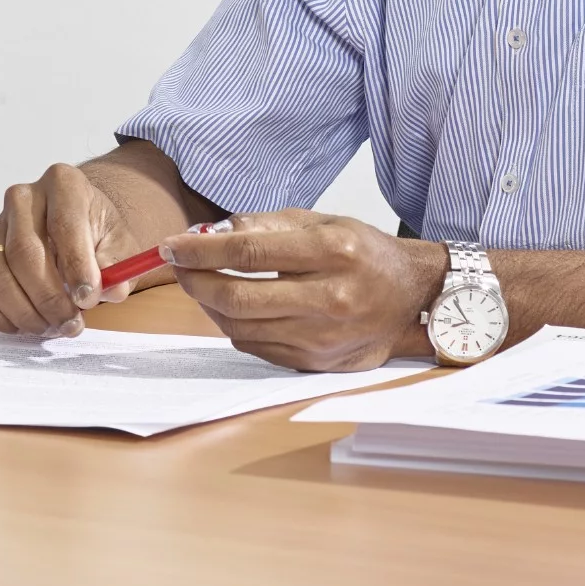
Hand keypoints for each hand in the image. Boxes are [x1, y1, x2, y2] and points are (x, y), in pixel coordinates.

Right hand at [0, 161, 161, 337]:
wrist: (75, 229)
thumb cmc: (97, 237)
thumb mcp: (120, 245)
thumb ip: (119, 266)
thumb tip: (110, 289)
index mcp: (63, 184)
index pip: (63, 224)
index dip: (76, 266)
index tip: (89, 299)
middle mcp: (23, 197)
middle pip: (24, 252)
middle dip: (48, 298)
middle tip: (70, 324)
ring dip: (24, 311)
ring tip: (51, 326)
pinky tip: (20, 324)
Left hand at [162, 212, 447, 371]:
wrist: (414, 299)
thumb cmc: (364, 254)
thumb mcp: (322, 222)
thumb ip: (265, 225)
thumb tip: (210, 234)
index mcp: (332, 252)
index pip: (248, 254)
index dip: (201, 251)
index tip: (171, 246)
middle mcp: (329, 298)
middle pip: (238, 298)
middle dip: (196, 281)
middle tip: (180, 266)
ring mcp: (323, 337)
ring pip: (241, 327)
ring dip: (209, 305)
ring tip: (203, 283)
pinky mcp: (317, 363)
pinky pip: (256, 347)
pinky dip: (233, 327)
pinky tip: (231, 308)